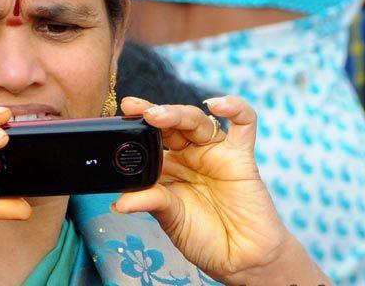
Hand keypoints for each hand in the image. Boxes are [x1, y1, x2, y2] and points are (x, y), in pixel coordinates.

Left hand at [115, 96, 300, 282]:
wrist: (241, 259)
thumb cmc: (205, 239)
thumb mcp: (170, 219)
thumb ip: (150, 202)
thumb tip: (119, 202)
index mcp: (169, 167)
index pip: (152, 138)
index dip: (137, 125)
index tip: (121, 114)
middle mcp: (191, 155)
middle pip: (172, 124)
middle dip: (154, 114)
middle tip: (137, 110)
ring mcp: (216, 153)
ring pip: (198, 121)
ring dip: (178, 113)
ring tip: (158, 116)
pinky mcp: (241, 157)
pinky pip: (244, 124)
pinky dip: (234, 107)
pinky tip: (217, 105)